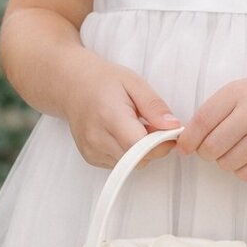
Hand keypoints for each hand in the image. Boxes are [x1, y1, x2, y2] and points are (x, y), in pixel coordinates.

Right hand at [62, 53, 180, 169]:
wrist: (72, 86)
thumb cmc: (104, 81)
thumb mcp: (134, 83)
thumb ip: (154, 106)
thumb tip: (174, 126)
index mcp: (109, 116)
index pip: (142, 146)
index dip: (161, 143)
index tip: (169, 132)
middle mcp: (97, 137)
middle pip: (138, 159)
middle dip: (152, 147)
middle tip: (150, 126)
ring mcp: (91, 150)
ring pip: (131, 165)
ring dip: (139, 151)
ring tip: (133, 127)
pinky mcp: (90, 157)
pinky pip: (119, 164)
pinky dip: (126, 153)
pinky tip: (120, 134)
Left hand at [174, 73, 246, 179]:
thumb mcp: (239, 92)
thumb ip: (214, 112)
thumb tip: (187, 140)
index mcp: (239, 94)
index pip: (203, 121)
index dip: (189, 139)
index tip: (185, 147)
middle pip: (212, 147)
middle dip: (207, 152)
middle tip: (214, 148)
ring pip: (228, 164)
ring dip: (226, 161)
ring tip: (238, 148)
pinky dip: (242, 169)